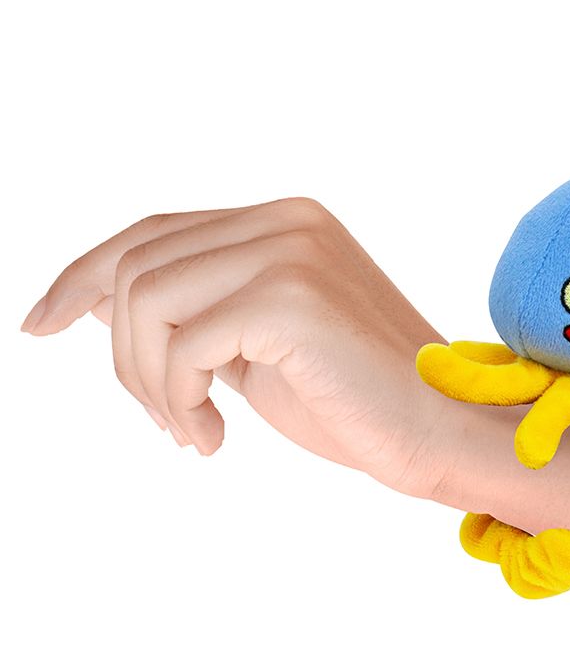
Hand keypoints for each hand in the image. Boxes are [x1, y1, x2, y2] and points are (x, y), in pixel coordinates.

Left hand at [21, 197, 450, 495]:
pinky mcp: (291, 297)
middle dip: (120, 352)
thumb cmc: (358, 402)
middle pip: (137, 264)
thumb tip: (97, 307)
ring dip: (149, 382)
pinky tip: (212, 437)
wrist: (440, 432)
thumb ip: (199, 312)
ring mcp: (291, 251)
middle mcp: (285, 221)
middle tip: (162, 418)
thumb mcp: (259, 347)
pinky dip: (178, 398)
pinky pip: (184, 343)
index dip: (82, 276)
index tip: (39, 324)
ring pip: (147, 299)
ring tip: (189, 429)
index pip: (153, 232)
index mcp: (282, 223)